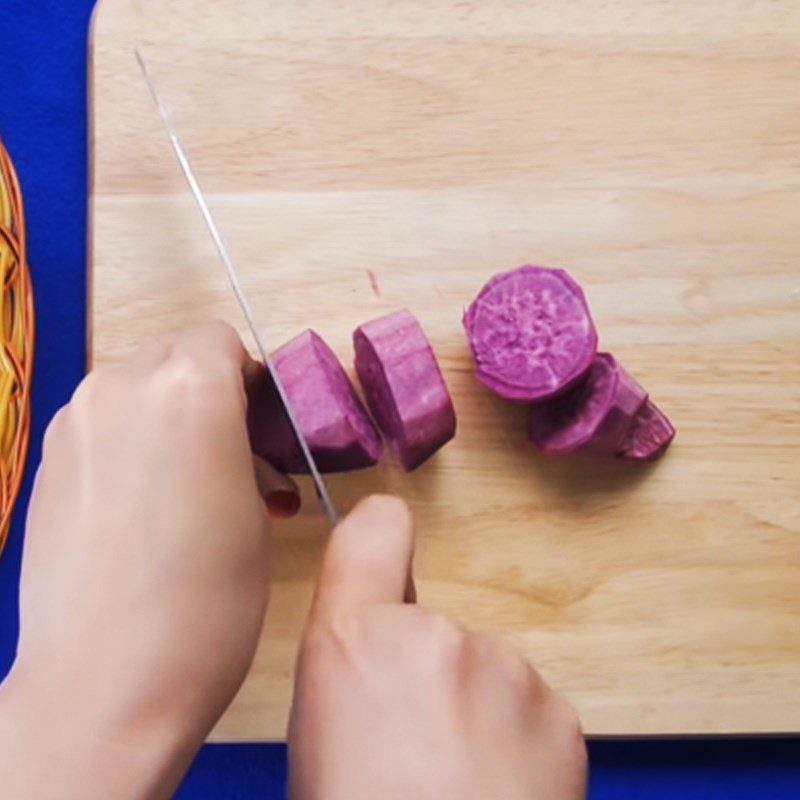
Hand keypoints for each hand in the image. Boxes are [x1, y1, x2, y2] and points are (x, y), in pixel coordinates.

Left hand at [0, 322, 297, 799]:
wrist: (106, 681)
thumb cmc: (208, 602)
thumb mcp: (257, 511)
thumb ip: (244, 445)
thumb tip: (233, 431)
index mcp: (189, 389)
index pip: (221, 338)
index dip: (248, 377)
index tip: (260, 426)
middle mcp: (122, 386)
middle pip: (174, 354)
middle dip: (207, 391)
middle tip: (230, 455)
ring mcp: (74, 421)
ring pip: (134, 388)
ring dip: (166, 417)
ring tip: (184, 488)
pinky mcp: (45, 459)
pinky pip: (101, 424)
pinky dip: (127, 443)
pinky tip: (140, 506)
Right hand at [287, 495, 586, 799]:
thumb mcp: (320, 742)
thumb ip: (352, 669)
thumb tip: (381, 648)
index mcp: (351, 644)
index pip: (374, 531)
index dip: (381, 536)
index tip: (388, 548)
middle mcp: (432, 634)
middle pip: (430, 625)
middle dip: (425, 671)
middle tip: (413, 753)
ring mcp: (504, 668)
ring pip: (481, 671)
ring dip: (473, 710)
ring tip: (459, 789)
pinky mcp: (560, 708)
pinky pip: (526, 707)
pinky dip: (515, 741)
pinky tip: (500, 797)